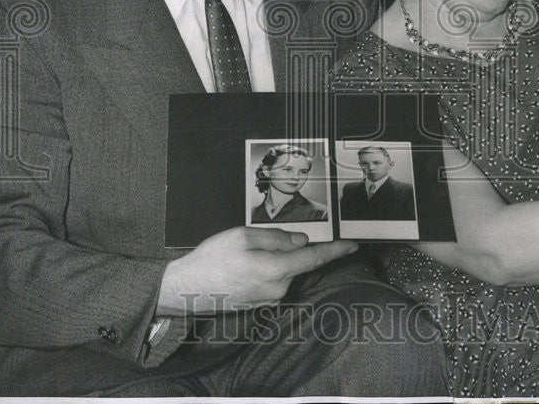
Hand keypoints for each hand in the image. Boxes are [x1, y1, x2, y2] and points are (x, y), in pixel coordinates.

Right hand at [157, 227, 356, 314]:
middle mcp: (278, 289)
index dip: (336, 251)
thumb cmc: (212, 260)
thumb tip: (300, 240)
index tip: (353, 245)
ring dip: (272, 259)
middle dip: (286, 248)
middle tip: (256, 241)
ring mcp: (269, 299)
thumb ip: (277, 237)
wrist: (186, 289)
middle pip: (296, 262)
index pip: (315, 258)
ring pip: (283, 271)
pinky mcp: (260, 303)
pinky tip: (241, 266)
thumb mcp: (244, 236)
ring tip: (241, 255)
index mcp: (277, 270)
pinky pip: (271, 280)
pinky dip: (264, 269)